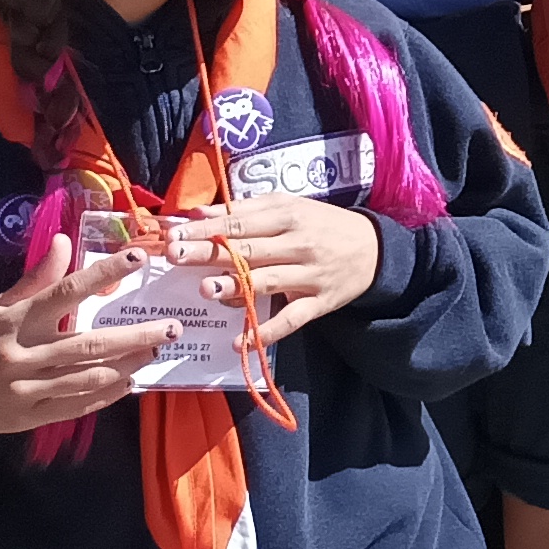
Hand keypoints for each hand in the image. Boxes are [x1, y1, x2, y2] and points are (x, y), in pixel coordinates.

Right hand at [0, 227, 168, 438]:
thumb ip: (33, 279)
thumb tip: (63, 240)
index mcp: (10, 323)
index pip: (63, 293)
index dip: (102, 274)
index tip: (136, 257)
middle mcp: (19, 357)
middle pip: (88, 344)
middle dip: (136, 335)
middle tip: (172, 326)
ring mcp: (24, 392)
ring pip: (88, 378)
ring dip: (129, 366)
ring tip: (157, 351)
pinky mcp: (27, 419)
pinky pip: (76, 406)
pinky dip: (107, 394)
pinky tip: (130, 382)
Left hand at [190, 197, 381, 345]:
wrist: (374, 249)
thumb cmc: (322, 225)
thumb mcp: (289, 207)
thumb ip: (245, 210)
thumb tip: (198, 215)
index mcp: (288, 216)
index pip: (240, 223)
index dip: (206, 230)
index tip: (174, 235)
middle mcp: (299, 244)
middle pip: (249, 250)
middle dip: (210, 253)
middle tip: (176, 256)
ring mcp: (309, 275)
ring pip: (268, 282)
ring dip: (237, 286)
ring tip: (208, 290)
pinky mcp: (319, 303)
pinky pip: (290, 319)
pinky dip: (267, 332)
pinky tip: (240, 342)